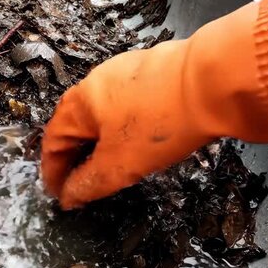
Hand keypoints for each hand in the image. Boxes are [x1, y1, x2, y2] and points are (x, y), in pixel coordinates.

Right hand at [41, 41, 215, 209]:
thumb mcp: (119, 165)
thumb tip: (69, 196)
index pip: (53, 141)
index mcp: (79, 102)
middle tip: (83, 184)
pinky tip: (140, 140)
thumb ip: (88, 183)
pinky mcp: (153, 70)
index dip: (53, 173)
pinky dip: (125, 127)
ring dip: (101, 142)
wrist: (214, 82)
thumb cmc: (161, 122)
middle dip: (76, 157)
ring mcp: (125, 71)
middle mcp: (97, 81)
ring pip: (104, 114)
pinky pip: (128, 104)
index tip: (61, 195)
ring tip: (111, 165)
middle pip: (77, 125)